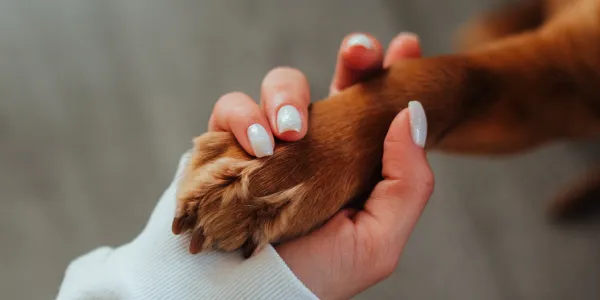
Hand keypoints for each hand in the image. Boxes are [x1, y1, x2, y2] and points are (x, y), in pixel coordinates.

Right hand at [206, 32, 432, 298]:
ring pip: (280, 84)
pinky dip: (241, 118)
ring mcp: (270, 140)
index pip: (375, 106)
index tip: (406, 47)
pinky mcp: (228, 144)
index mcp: (352, 159)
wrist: (251, 298)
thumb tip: (411, 114)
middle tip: (360, 52)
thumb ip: (407, 183)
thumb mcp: (378, 240)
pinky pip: (231, 108)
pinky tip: (257, 145)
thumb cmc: (315, 274)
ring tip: (288, 132)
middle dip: (352, 58)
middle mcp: (313, 143)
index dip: (389, 72)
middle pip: (335, 80)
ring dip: (286, 95)